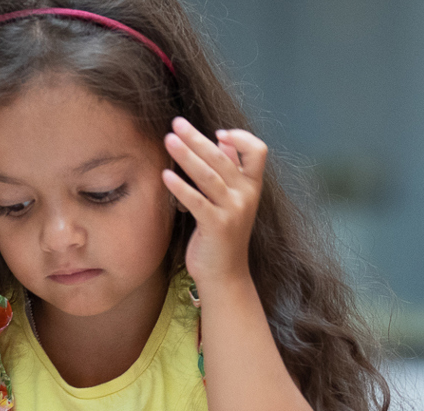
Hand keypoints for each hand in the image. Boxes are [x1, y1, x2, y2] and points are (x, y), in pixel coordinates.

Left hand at [161, 116, 266, 288]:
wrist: (225, 274)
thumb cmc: (224, 234)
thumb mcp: (232, 200)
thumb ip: (231, 170)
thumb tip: (223, 140)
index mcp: (252, 186)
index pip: (258, 151)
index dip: (240, 137)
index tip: (217, 132)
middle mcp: (246, 196)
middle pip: (222, 158)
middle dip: (197, 138)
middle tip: (176, 123)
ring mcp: (233, 211)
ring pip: (208, 176)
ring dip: (187, 155)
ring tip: (168, 140)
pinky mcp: (217, 226)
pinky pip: (197, 201)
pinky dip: (180, 187)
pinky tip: (165, 175)